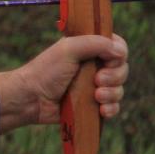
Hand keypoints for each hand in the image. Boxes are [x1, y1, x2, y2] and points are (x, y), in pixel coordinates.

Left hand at [0, 34, 128, 133]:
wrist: (31, 98)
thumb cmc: (46, 71)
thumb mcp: (69, 49)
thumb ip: (95, 43)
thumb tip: (120, 51)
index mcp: (89, 49)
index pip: (118, 47)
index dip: (119, 53)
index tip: (109, 59)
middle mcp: (94, 66)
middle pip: (122, 69)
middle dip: (115, 76)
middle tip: (97, 79)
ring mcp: (94, 86)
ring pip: (119, 89)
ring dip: (112, 93)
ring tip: (96, 95)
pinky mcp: (92, 105)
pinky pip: (113, 107)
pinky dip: (111, 108)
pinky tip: (101, 110)